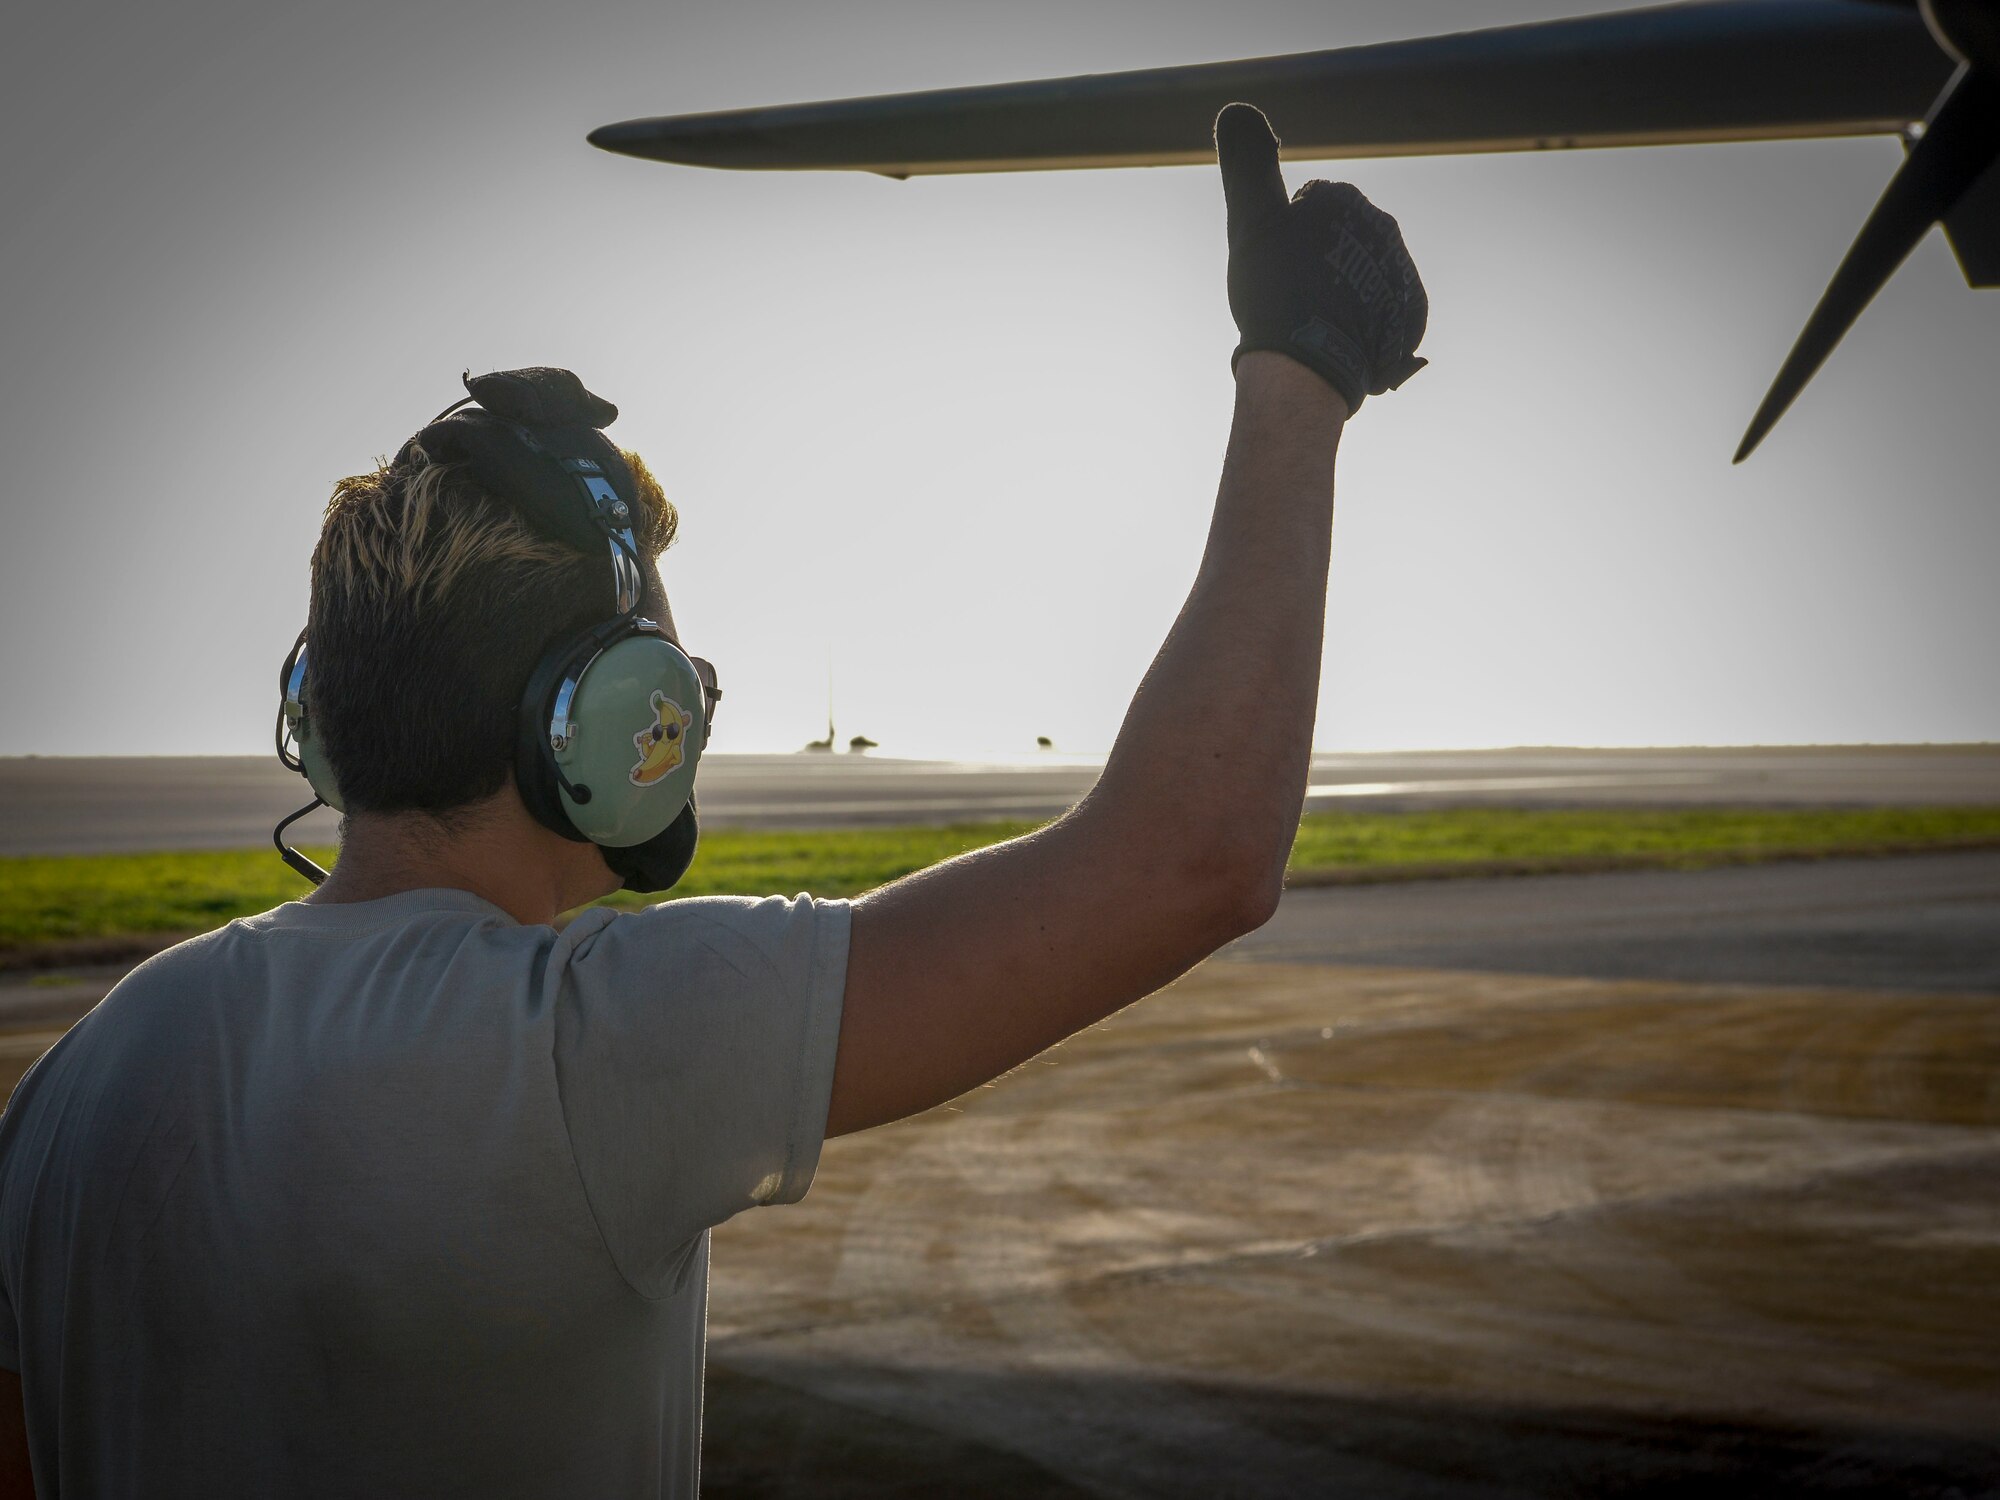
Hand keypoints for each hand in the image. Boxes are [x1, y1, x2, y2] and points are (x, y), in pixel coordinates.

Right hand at [1216, 103, 1427, 414]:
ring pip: (1357, 277)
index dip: (1282, 242)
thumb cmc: (1274, 291)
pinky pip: (1380, 311)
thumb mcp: (1251, 221)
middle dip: (1315, 266)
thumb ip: (1246, 165)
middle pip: (1335, 244)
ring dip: (1338, 296)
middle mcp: (1381, 226)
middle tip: (1291, 300)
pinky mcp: (1411, 313)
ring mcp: (1399, 270)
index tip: (1274, 269)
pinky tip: (1337, 340)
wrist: (1308, 366)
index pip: (1306, 211)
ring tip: (1314, 325)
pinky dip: (1361, 324)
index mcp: (1344, 197)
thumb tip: (1236, 109)